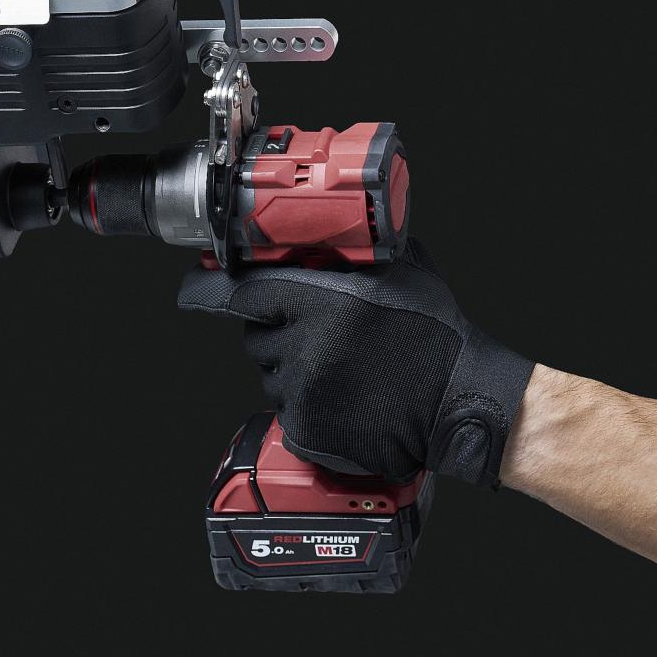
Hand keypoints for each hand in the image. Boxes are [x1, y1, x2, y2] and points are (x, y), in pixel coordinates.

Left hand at [178, 239, 534, 485]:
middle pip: (254, 334)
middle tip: (317, 329)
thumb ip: (351, 248)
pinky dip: (303, 402)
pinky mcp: (307, 428)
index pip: (240, 292)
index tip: (196, 286)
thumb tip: (314, 228)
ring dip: (289, 366)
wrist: (460, 402)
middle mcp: (306, 346)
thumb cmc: (434, 334)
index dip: (217, 289)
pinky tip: (341, 394)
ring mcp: (304, 391)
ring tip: (339, 365)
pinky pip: (284, 408)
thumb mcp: (399, 269)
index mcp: (323, 301)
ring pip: (268, 373)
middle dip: (274, 328)